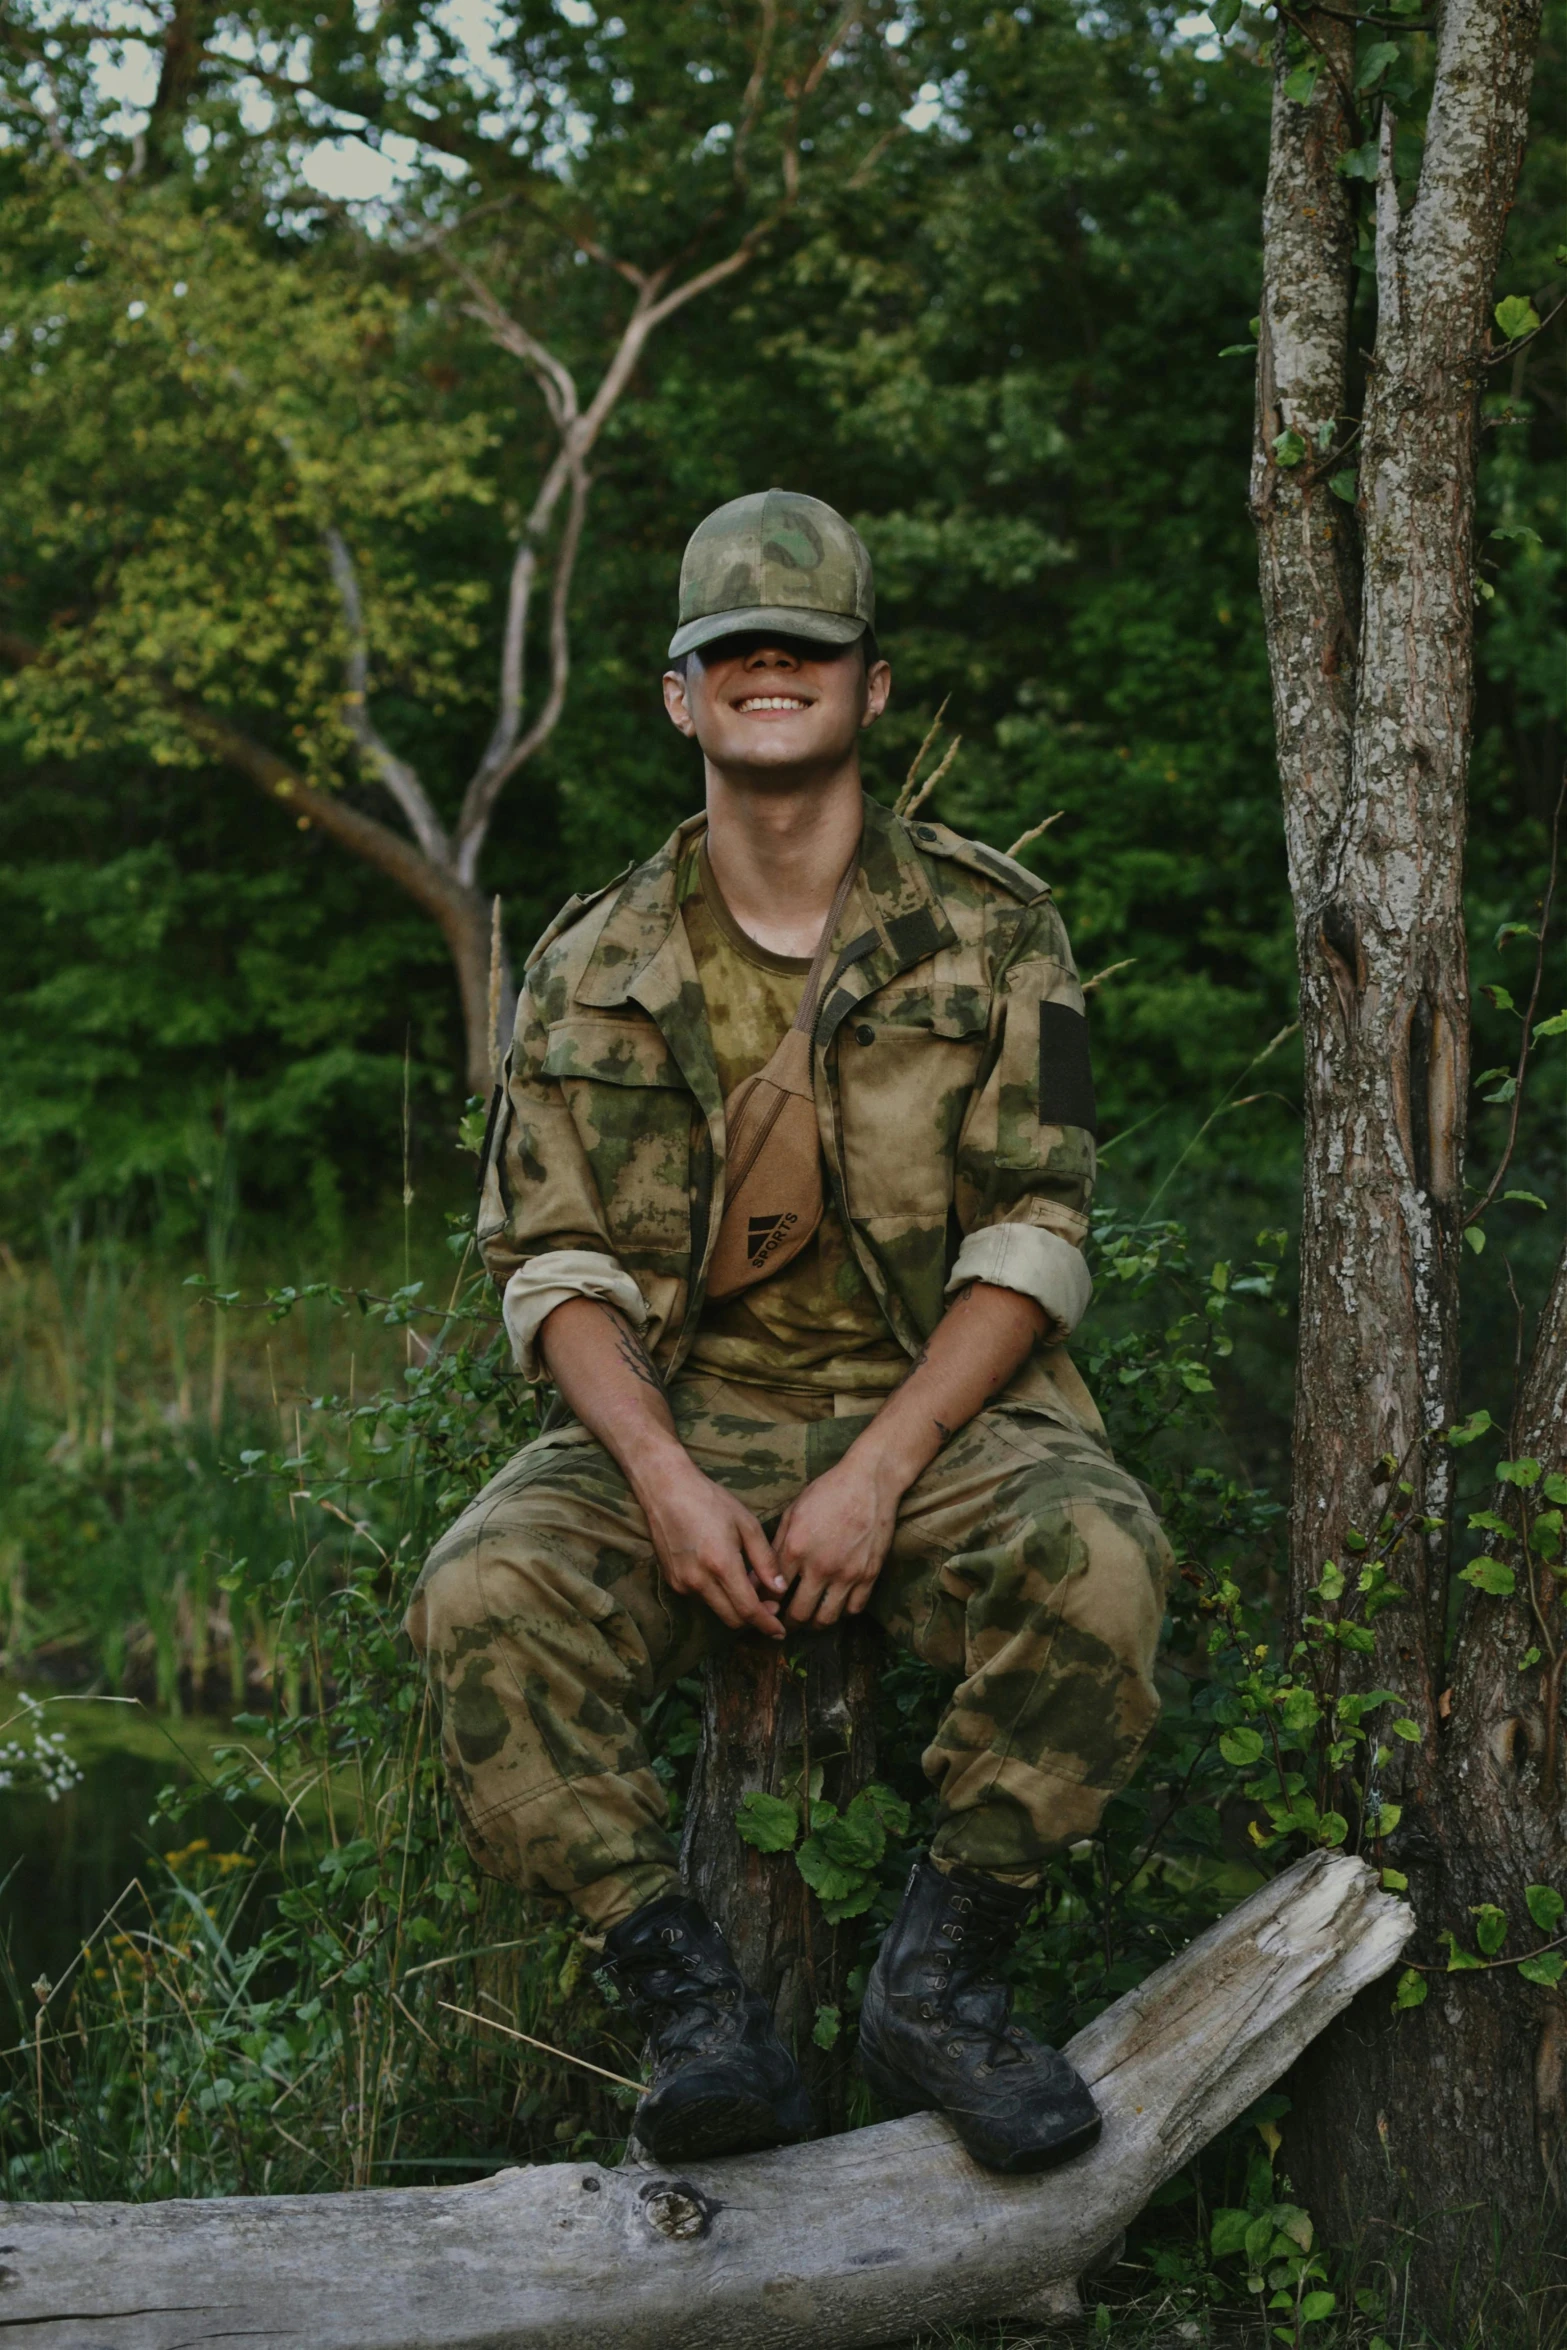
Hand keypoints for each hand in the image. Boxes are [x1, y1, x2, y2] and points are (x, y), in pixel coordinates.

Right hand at [637, 1449, 786, 1639]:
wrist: (666, 1490)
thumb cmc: (710, 1501)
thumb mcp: (746, 1524)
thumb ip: (765, 1560)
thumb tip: (780, 1589)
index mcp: (721, 1565)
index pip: (747, 1610)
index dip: (766, 1624)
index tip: (779, 1631)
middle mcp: (699, 1580)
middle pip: (732, 1619)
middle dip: (754, 1618)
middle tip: (771, 1605)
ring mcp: (682, 1583)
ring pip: (717, 1609)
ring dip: (736, 1606)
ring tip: (749, 1582)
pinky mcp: (672, 1581)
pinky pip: (702, 1598)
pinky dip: (718, 1595)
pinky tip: (726, 1575)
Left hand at [774, 1448, 902, 1627]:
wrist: (869, 1481)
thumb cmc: (827, 1492)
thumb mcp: (793, 1513)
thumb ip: (775, 1546)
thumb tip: (756, 1574)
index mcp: (796, 1549)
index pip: (773, 1591)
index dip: (767, 1603)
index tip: (767, 1606)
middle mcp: (820, 1566)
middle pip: (799, 1613)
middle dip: (788, 1621)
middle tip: (786, 1621)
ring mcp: (847, 1573)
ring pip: (826, 1618)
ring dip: (815, 1622)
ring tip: (810, 1617)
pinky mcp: (869, 1575)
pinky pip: (853, 1609)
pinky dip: (842, 1612)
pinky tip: (835, 1603)